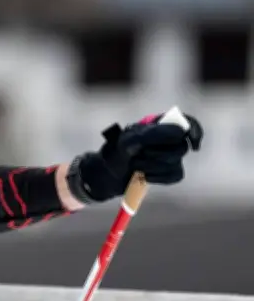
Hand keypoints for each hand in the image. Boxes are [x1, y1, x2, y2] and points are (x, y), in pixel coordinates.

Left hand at [69, 112, 203, 202]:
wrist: (106, 176)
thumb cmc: (115, 153)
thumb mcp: (130, 140)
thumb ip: (154, 134)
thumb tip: (180, 131)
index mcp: (159, 125)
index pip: (187, 122)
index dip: (193, 130)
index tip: (192, 141)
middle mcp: (167, 139)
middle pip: (181, 147)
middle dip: (158, 154)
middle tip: (139, 154)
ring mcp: (169, 156)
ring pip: (176, 162)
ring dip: (152, 166)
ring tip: (135, 165)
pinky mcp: (169, 172)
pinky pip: (175, 176)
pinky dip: (157, 177)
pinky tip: (143, 176)